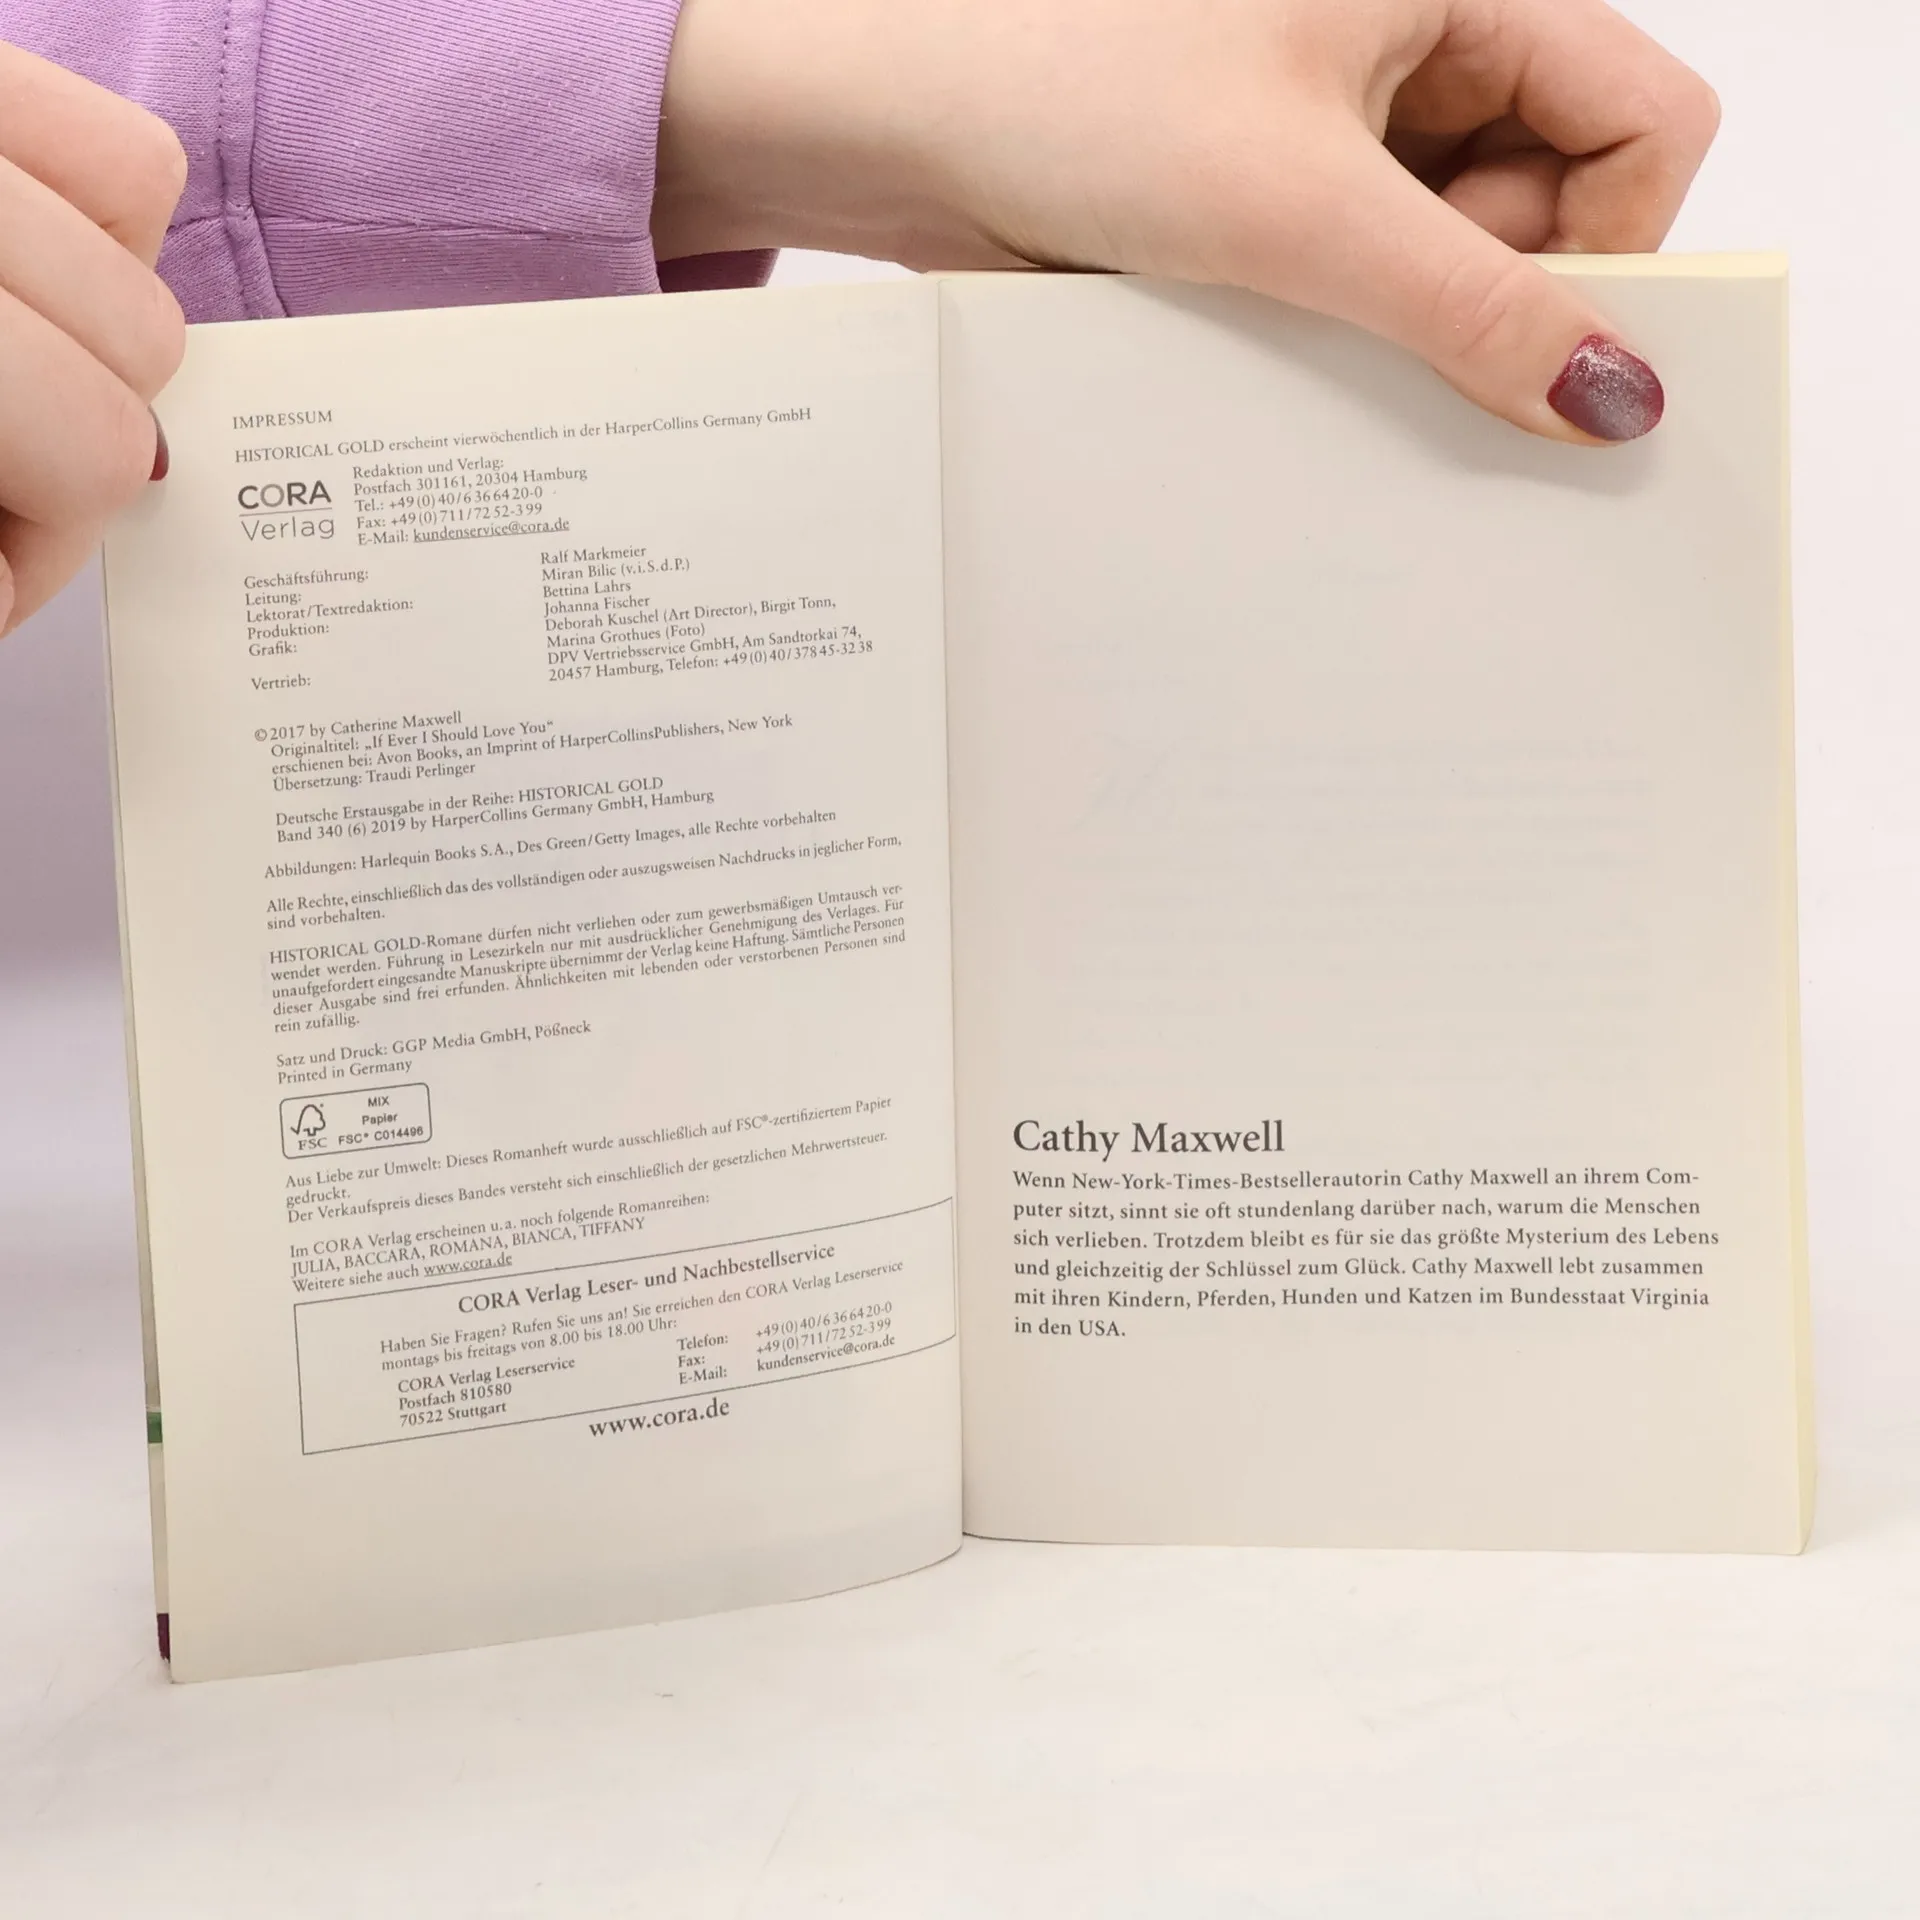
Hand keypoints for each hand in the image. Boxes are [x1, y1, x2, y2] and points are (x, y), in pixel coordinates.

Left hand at [0, 44, 185, 635]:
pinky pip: (130, 162)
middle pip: (132, 382)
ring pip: (147, 282)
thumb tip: (7, 588)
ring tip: (8, 381)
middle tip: (6, 482)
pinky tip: (26, 277)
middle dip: (73, 466)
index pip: (88, 455)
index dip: (44, 552)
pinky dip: (105, 233)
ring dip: (91, 357)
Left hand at [656, 0, 1717, 442]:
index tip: (1529, 338)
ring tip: (1289, 306)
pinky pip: (1364, 279)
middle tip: (1370, 312)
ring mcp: (1347, 122)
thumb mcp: (1301, 212)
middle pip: (1556, 195)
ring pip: (1455, 250)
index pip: (1644, 120)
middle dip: (1483, 286)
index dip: (1610, 246)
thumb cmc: (1064, 96)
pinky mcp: (1278, 192)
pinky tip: (1265, 325)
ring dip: (1397, 315)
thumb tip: (1616, 390)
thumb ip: (1475, 308)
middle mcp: (1416, 41)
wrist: (898, 129)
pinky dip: (1336, 325)